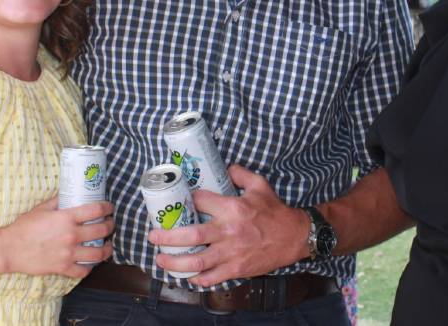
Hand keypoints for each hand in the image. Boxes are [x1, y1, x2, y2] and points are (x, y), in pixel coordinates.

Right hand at [0, 197, 114, 277]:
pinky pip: (84, 270)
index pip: (96, 210)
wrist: (10, 249)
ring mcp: (68, 253)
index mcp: (67, 218)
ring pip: (98, 253)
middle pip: (102, 230)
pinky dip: (90, 266)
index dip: (107, 207)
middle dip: (110, 226)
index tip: (110, 207)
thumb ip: (59, 201)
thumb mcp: (42, 208)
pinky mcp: (63, 268)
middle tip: (110, 224)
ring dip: (107, 248)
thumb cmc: (24, 227)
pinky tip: (91, 261)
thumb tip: (71, 194)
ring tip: (107, 245)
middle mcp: (71, 235)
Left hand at [148, 165, 309, 286]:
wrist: (295, 237)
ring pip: (197, 261)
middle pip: (190, 235)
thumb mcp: (260, 185)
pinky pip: (211, 277)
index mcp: (233, 208)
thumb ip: (240, 174)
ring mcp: (232, 253)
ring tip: (160, 259)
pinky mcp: (237, 269)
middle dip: (167, 236)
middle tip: (152, 236)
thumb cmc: (275, 211)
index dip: (187, 201)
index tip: (179, 203)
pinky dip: (196, 278)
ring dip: (174, 262)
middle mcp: (229, 231)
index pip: (200, 202)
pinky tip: (186, 275)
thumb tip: (224, 167)